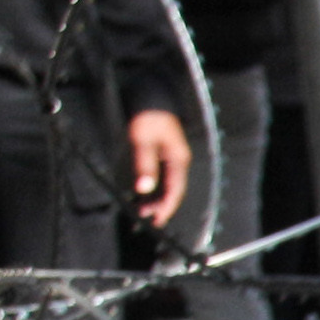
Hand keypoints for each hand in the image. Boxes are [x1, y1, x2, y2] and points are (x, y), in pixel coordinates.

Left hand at [126, 109, 189, 226]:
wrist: (151, 98)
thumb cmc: (147, 117)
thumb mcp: (142, 140)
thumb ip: (144, 164)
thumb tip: (143, 189)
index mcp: (177, 159)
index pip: (175, 190)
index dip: (166, 207)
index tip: (156, 220)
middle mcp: (177, 162)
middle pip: (173, 190)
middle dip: (160, 206)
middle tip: (143, 218)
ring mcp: (172, 159)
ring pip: (167, 185)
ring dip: (156, 198)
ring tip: (141, 210)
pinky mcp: (164, 155)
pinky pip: (162, 177)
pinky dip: (153, 188)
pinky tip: (143, 194)